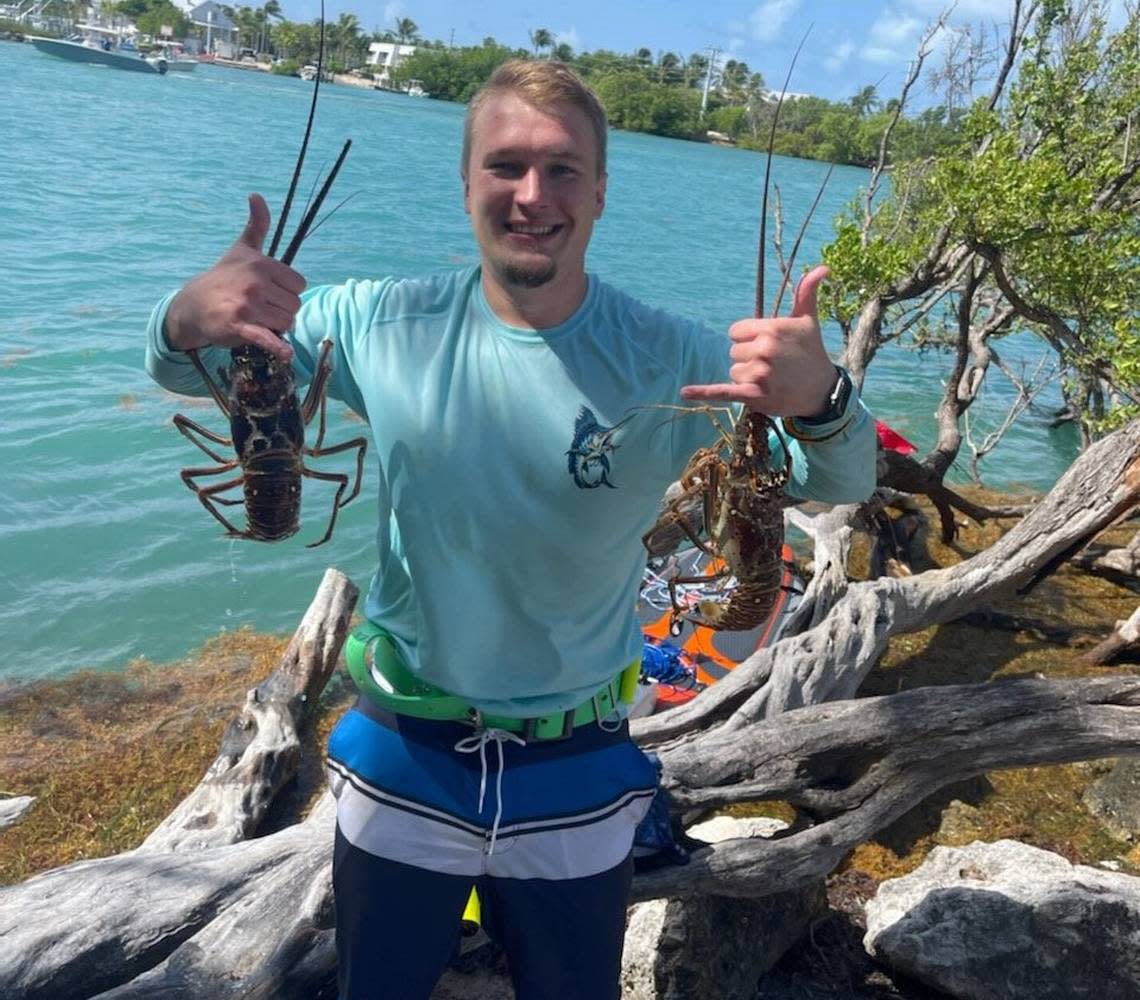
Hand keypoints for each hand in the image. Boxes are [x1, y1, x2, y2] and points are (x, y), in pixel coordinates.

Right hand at [163, 194, 304, 362]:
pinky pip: (266, 338)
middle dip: (283, 311)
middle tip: (263, 308)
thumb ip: (256, 226)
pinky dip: (277, 347)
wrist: (195, 305)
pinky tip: (285, 354)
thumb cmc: (224, 277)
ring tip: (258, 319)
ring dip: (277, 326)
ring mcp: (247, 305)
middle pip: (295, 305)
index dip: (288, 292)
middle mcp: (255, 282)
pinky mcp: (240, 326)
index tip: (272, 292)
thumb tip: (256, 196)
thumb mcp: (241, 250)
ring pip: (285, 323)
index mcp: (261, 264)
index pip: (299, 284)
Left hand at [681, 265, 835, 416]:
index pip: (735, 332)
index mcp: (771, 329)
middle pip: (734, 352)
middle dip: (749, 358)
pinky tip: (685, 392)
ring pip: (734, 371)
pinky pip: (723, 391)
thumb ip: (806, 292)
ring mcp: (759, 373)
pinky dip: (703, 393)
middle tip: (773, 364)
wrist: (822, 391)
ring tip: (771, 379)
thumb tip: (822, 268)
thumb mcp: (808, 320)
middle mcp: (764, 350)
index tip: (767, 345)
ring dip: (747, 377)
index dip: (748, 339)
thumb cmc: (812, 352)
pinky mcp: (754, 395)